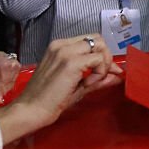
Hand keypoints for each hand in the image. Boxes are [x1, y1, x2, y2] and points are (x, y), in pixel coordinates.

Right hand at [0, 35, 123, 142]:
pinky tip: (87, 84)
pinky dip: (99, 72)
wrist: (31, 110)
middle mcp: (62, 45)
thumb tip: (117, 75)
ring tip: (91, 81)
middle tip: (102, 75)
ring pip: (99, 46)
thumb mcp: (76, 86)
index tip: (107, 71)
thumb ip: (98, 78)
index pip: (89, 40)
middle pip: (97, 39)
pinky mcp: (71, 62)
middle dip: (106, 56)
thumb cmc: (48, 100)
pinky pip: (97, 60)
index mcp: (59, 47)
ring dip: (103, 64)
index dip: (102, 54)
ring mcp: (66, 52)